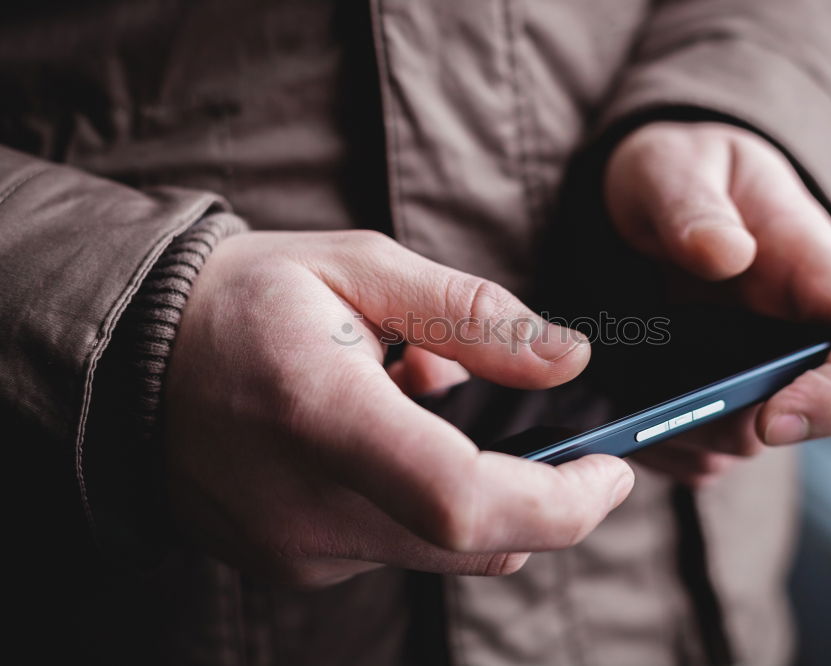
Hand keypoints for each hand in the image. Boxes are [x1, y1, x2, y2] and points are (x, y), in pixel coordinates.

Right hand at [163, 230, 633, 584]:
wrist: (129, 358)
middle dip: (544, 499)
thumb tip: (569, 358)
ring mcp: (295, 550)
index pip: (463, 502)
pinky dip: (422, 505)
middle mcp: (306, 507)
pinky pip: (394, 550)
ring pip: (441, 550)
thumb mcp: (359, 269)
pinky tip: (387, 444)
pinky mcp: (290, 566)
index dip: (562, 503)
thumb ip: (471, 316)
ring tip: (433, 413)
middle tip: (561, 441)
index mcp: (322, 415)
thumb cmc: (245, 299)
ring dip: (478, 494)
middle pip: (472, 543)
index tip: (614, 470)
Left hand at [604, 122, 830, 485]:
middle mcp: (805, 323)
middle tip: (678, 416)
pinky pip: (716, 442)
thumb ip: (693, 206)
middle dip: (754, 427)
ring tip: (643, 414)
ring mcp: (768, 360)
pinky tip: (637, 426)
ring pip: (762, 432)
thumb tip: (726, 254)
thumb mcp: (672, 168)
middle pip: (825, 404)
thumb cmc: (677, 171)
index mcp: (815, 264)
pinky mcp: (728, 386)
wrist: (651, 193)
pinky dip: (678, 448)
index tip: (774, 419)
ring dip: (707, 439)